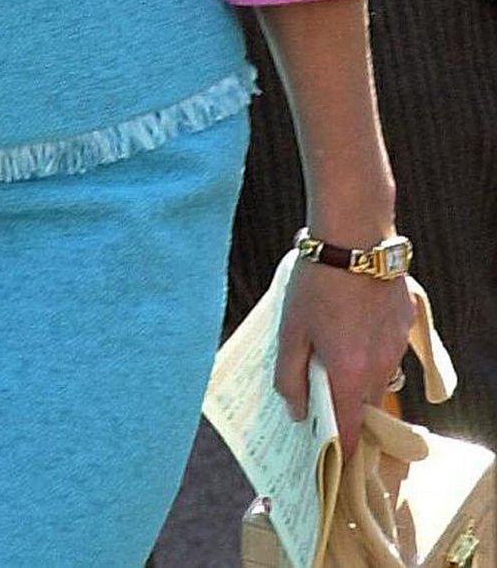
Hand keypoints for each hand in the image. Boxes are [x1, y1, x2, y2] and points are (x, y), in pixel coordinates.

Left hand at [274, 258, 414, 458]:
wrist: (354, 235)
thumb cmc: (317, 281)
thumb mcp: (290, 329)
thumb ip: (289, 377)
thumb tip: (296, 412)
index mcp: (349, 374)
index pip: (350, 433)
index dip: (340, 451)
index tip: (328, 458)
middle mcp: (380, 367)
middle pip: (364, 405)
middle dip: (345, 405)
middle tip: (319, 392)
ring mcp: (396, 345)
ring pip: (378, 376)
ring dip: (358, 373)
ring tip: (332, 346)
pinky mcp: (405, 322)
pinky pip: (388, 349)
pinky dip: (371, 347)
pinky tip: (351, 322)